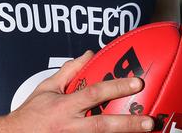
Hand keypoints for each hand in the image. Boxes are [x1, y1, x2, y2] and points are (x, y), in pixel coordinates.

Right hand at [7, 50, 154, 131]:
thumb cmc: (31, 113)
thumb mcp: (47, 88)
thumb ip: (70, 71)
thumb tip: (89, 54)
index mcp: (64, 106)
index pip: (94, 93)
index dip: (116, 87)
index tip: (137, 83)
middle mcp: (70, 126)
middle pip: (103, 125)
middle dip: (128, 124)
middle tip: (150, 121)